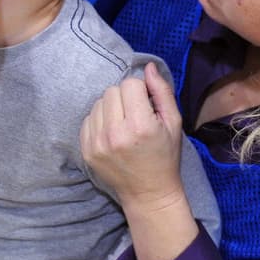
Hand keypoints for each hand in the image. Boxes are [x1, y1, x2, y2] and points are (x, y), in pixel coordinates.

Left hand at [79, 62, 185, 211]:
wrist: (148, 193)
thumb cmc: (165, 156)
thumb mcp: (173, 123)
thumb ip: (162, 92)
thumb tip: (148, 66)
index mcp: (140, 126)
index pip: (130, 84)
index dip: (140, 91)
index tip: (147, 106)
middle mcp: (115, 134)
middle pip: (111, 91)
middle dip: (125, 98)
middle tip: (136, 115)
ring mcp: (97, 143)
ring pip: (98, 103)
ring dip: (111, 108)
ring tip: (124, 125)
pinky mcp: (86, 150)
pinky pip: (88, 119)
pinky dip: (100, 121)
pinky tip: (113, 133)